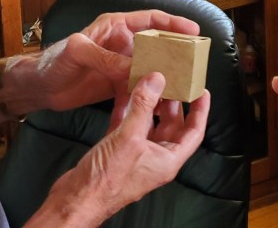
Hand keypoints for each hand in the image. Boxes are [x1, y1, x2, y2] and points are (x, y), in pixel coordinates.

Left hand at [32, 10, 199, 112]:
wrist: (39, 87)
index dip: (173, 23)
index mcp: (115, 26)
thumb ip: (104, 57)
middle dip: (176, 50)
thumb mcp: (77, 52)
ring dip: (166, 74)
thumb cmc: (53, 61)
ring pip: (151, 66)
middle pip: (157, 43)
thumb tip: (134, 68)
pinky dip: (150, 93)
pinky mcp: (117, 83)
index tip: (193, 31)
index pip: (150, 20)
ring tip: (184, 84)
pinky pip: (139, 85)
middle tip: (195, 62)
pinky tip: (161, 102)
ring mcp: (121, 64)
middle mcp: (122, 42)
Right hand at [32, 72, 209, 226]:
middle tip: (169, 78)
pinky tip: (123, 91)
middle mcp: (154, 157)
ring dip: (147, 102)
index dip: (200, 111)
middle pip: (171, 124)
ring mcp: (136, 153)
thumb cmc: (106, 180)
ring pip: (148, 122)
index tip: (201, 90)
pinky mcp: (117, 150)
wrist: (76, 198)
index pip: (193, 132)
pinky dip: (127, 108)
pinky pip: (127, 124)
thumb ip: (143, 106)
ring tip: (147, 80)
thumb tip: (156, 80)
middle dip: (171, 101)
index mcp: (167, 159)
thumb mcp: (129, 138)